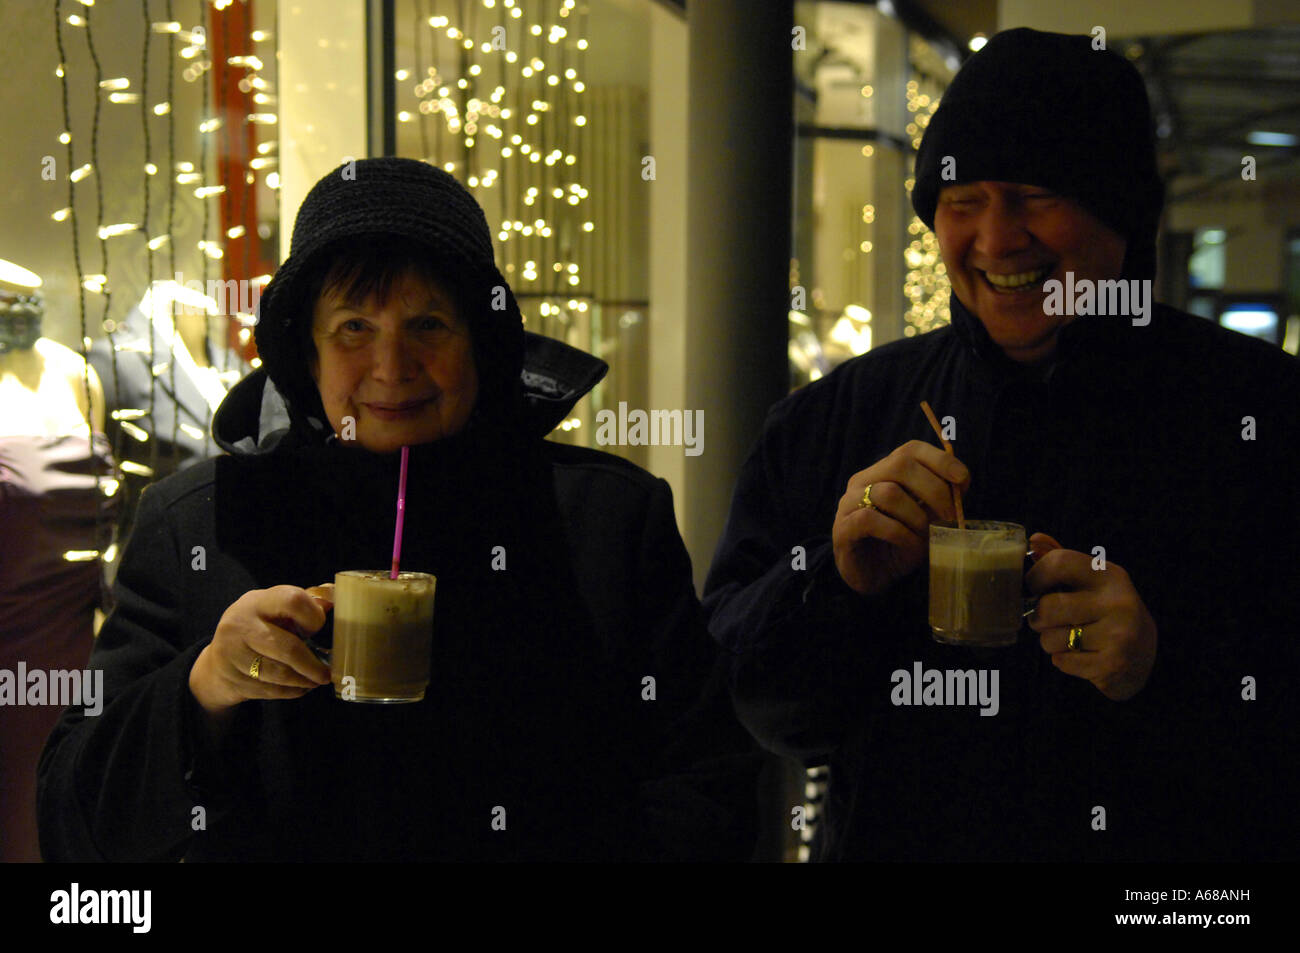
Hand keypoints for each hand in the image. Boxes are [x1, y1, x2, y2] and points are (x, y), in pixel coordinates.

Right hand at [189, 584, 334, 718]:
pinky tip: (300, 687)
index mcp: (257, 602)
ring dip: (304, 680)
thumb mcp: (272, 609)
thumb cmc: (256, 628)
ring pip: (280, 674)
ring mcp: (234, 656)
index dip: (313, 617)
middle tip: (327, 673)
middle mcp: (241, 626)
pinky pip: (272, 691)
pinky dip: (292, 691)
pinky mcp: (234, 681)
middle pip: (288, 648)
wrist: (217, 663)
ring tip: (316, 680)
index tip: (317, 628)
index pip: (292, 601)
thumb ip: (301, 605)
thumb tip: (332, 602)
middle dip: (312, 664)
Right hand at [832, 440, 970, 595]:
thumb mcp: (925, 519)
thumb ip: (938, 499)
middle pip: (899, 464)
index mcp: (883, 472)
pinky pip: (870, 519)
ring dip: (916, 516)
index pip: (910, 450)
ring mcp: (849, 503)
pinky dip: (898, 533)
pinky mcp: (842, 528)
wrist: (871, 578)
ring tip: (925, 536)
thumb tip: (960, 484)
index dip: (940, 459)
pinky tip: (908, 546)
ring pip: (887, 492)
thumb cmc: (899, 546)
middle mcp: (863, 481)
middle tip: (949, 515)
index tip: (963, 479)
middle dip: (933, 489)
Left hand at [1026, 534, 1156, 699]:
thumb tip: (1034, 539)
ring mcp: (1118, 634)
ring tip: (1069, 639)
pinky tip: (1082, 656)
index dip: (1035, 576)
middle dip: (1037, 617)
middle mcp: (1117, 601)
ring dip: (1050, 642)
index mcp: (1109, 574)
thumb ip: (1062, 559)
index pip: (1059, 562)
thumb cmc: (1105, 611)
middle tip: (1045, 620)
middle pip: (1048, 606)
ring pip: (1050, 638)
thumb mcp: (1090, 581)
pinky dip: (1063, 661)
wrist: (1144, 654)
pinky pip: (1061, 661)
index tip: (1034, 588)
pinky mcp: (1113, 663)